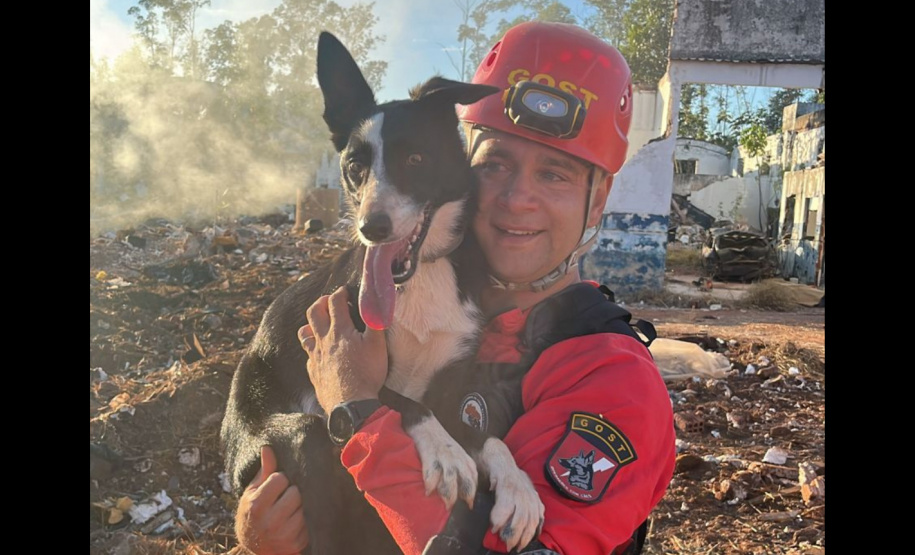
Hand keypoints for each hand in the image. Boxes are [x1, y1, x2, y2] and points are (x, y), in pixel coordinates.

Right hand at [234, 446, 308, 554]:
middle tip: (285, 496)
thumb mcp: (252, 492)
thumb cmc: (252, 513)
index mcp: (256, 506)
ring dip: (301, 504)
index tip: (276, 484)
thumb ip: (264, 471)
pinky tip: (296, 519)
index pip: (281, 479)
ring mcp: (284, 535)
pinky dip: (306, 518)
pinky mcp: (296, 544)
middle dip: (293, 491)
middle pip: (296, 493)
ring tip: (291, 507)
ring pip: (306, 507)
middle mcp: (270, 522)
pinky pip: (311, 522)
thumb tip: (268, 447)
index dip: (280, 479)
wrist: (253, 545)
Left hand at [299, 287, 386, 412]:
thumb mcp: (377, 346)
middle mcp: (324, 341)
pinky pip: (308, 355)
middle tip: (329, 302)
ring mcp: (315, 357)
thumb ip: (376, 321)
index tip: (345, 291)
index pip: (335, 302)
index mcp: (340, 331)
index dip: (340, 293)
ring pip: (304, 333)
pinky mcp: (313, 372)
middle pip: (314, 312)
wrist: (350, 405)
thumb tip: (377, 302)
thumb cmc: (366, 374)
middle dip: (321, 302)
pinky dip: (312, 349)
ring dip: (311, 324)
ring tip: (319, 325)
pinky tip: (320, 353)